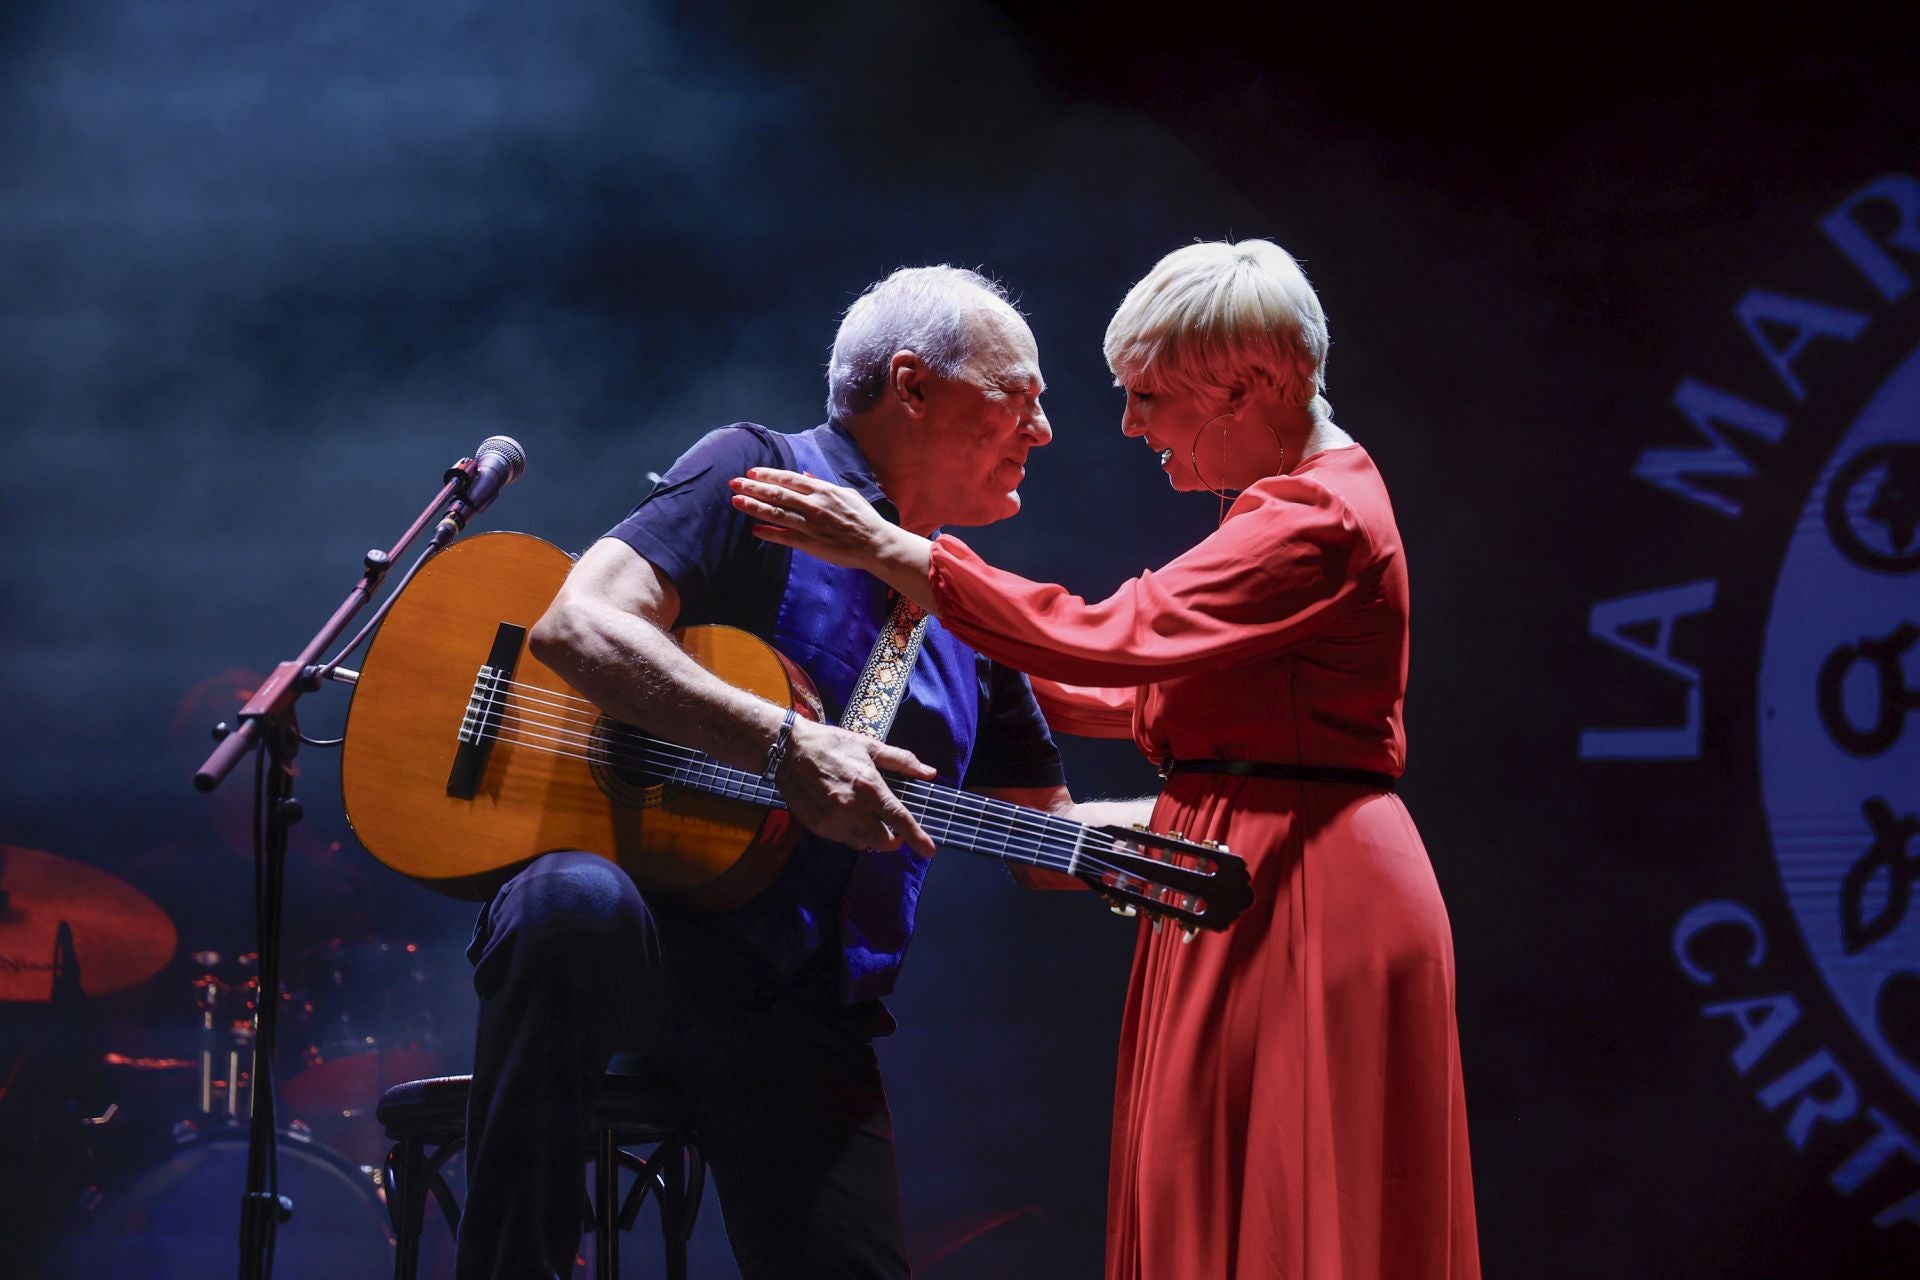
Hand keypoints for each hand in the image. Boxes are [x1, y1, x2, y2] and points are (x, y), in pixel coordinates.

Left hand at [729, 469, 902, 571]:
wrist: (877, 544)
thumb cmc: (864, 518)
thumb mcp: (847, 494)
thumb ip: (823, 485)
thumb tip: (805, 475)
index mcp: (823, 490)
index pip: (789, 479)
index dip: (768, 475)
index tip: (752, 472)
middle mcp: (814, 505)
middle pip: (778, 494)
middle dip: (753, 487)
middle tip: (733, 483)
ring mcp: (812, 525)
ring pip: (778, 514)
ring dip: (755, 507)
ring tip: (736, 501)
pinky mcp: (812, 544)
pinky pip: (786, 537)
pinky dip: (769, 533)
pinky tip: (755, 529)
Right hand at [775, 717, 937, 856]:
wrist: (789, 749)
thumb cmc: (831, 744)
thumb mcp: (869, 746)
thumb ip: (902, 761)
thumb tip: (930, 773)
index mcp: (869, 787)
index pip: (899, 819)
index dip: (917, 838)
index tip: (930, 851)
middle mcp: (852, 809)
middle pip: (883, 841)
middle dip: (893, 839)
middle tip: (894, 829)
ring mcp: (833, 820)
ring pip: (862, 844)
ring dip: (871, 837)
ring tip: (869, 820)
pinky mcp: (817, 826)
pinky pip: (842, 840)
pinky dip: (851, 833)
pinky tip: (848, 817)